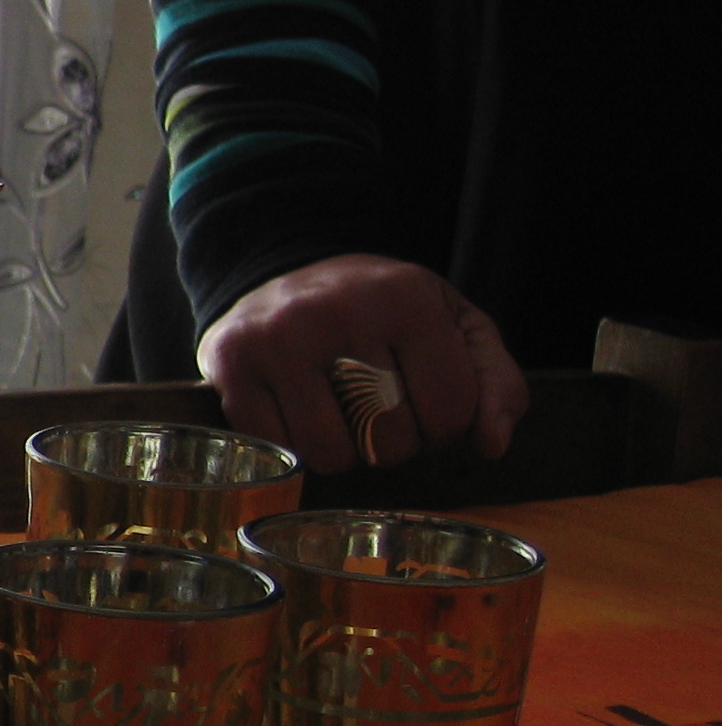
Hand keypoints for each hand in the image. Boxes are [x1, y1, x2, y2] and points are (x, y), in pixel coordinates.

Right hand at [198, 254, 527, 475]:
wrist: (283, 272)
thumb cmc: (379, 311)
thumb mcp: (453, 326)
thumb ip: (494, 382)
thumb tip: (491, 445)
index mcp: (405, 298)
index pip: (451, 410)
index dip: (445, 428)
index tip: (423, 406)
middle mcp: (339, 313)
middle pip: (392, 440)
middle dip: (394, 445)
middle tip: (378, 413)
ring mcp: (278, 339)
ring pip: (332, 453)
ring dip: (344, 454)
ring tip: (340, 418)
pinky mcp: (232, 365)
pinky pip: (279, 448)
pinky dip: (295, 448)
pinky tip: (298, 415)